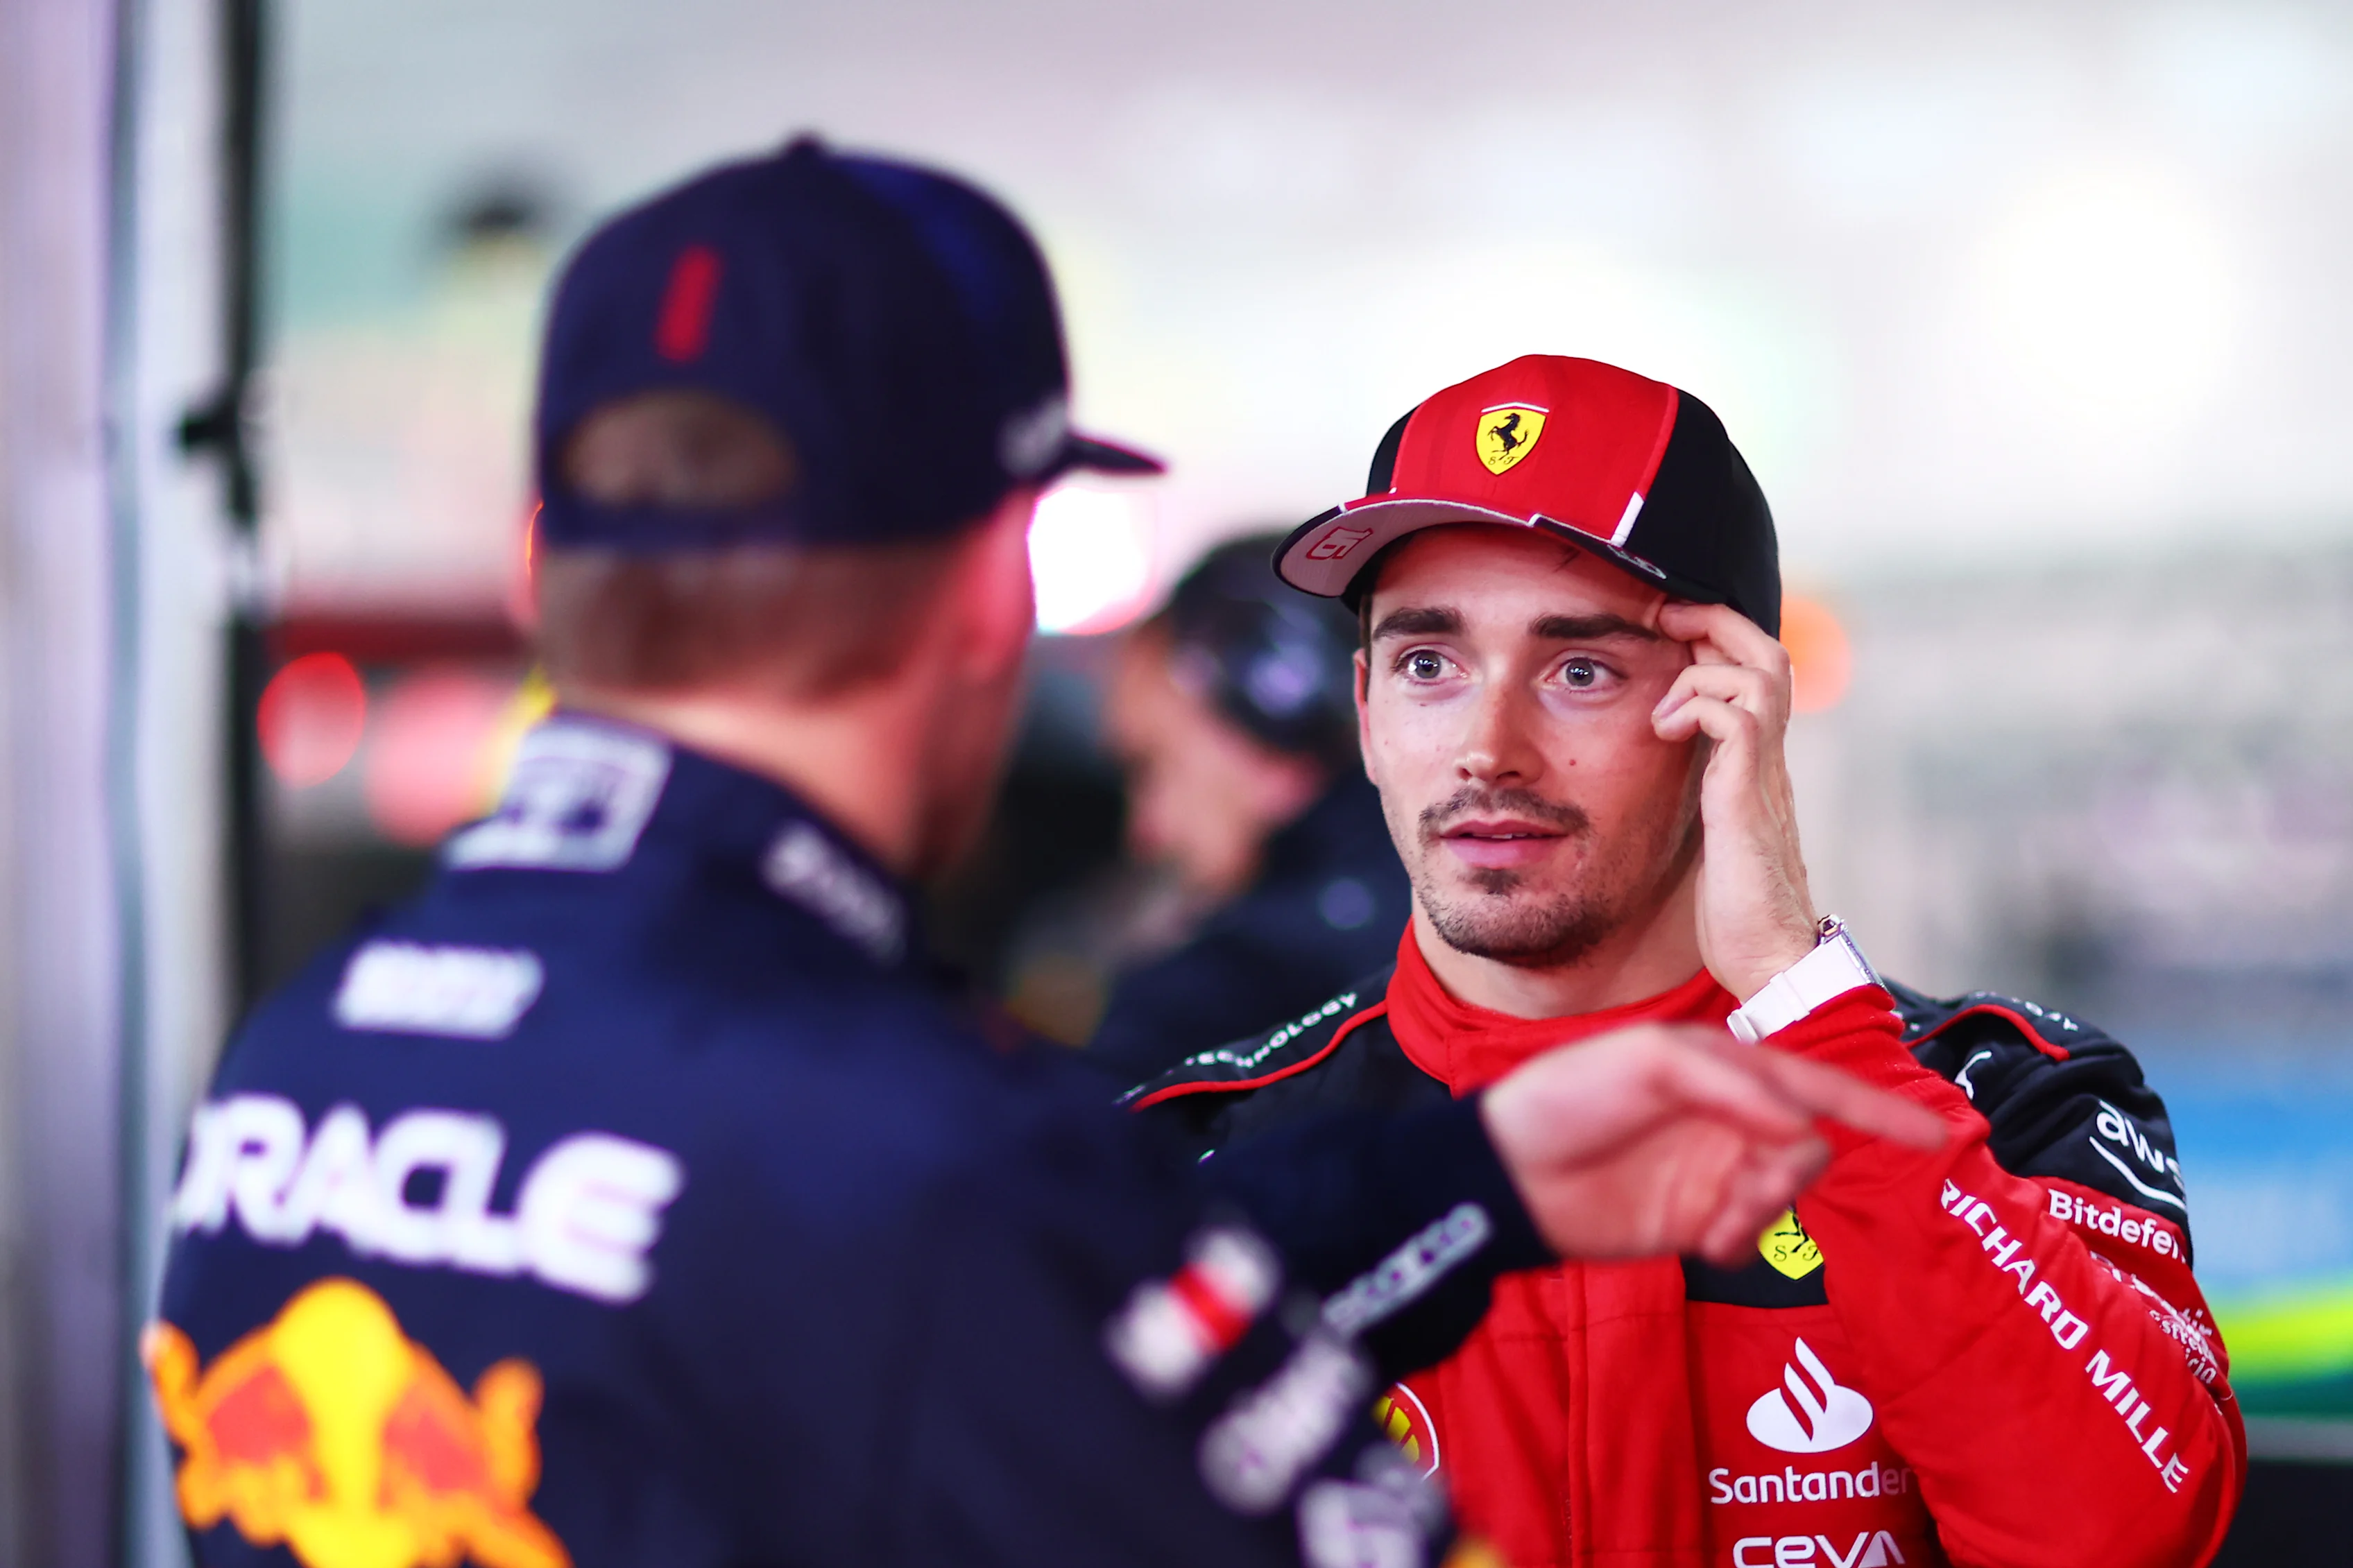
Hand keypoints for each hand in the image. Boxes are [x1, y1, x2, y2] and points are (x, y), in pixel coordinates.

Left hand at [1480, 1023, 1946, 1265]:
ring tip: (1716, 1226)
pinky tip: (1707, 1244)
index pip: (1815, 1085)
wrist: (1507, 1172)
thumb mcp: (1644, 1062)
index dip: (1876, 1107)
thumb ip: (1730, 1087)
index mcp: (1721, 1069)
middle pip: (1808, 1146)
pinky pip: (1752, 1238)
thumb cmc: (1566, 1097)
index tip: (1933, 1131)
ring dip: (1765, 1213)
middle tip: (1747, 1192)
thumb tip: (1802, 1127)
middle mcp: (1727, 1120)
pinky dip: (1744, 1244)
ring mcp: (1713, 1170)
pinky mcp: (1695, 1221)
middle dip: (1792, 1173)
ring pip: (1785, 1194)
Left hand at [1651, 601, 1817, 1001]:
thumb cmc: (1736, 913)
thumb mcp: (1710, 839)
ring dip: (1703, 665)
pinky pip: (1738, 717)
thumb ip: (1701, 801)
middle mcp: (1771, 761)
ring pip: (1761, 672)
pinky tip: (1664, 730)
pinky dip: (1697, 704)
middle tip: (1664, 618)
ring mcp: (1765, 777)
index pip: (1756, 675)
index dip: (1717, 640)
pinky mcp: (1748, 798)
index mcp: (1758, 767)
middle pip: (1769, 654)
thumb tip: (1671, 779)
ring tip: (1662, 701)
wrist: (1770, 963)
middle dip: (1716, 621)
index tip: (1668, 631)